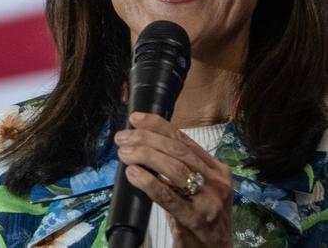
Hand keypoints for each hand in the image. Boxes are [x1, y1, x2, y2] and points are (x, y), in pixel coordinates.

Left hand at [114, 112, 232, 246]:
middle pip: (177, 150)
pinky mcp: (196, 220)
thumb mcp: (195, 187)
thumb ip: (177, 166)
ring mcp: (209, 200)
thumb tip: (142, 142)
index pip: (183, 139)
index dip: (157, 125)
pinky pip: (169, 196)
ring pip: (174, 168)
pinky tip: (133, 174)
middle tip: (122, 138)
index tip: (134, 119)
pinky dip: (148, 182)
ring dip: (145, 156)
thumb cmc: (199, 217)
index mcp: (216, 168)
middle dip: (146, 139)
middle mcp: (216, 181)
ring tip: (124, 154)